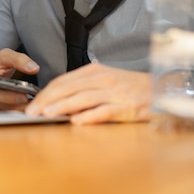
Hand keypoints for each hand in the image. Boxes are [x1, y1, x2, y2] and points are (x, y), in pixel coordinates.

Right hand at [0, 48, 39, 110]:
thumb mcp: (2, 57)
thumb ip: (18, 60)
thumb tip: (34, 68)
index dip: (10, 97)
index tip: (25, 95)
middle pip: (7, 108)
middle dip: (23, 105)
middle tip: (38, 101)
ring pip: (15, 113)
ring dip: (28, 108)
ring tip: (42, 102)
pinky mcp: (6, 113)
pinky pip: (18, 113)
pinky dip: (29, 109)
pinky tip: (40, 104)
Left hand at [24, 63, 151, 124]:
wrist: (161, 89)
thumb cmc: (131, 86)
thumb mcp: (106, 80)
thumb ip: (85, 87)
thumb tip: (60, 99)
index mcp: (96, 71)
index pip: (64, 80)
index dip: (46, 92)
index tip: (32, 104)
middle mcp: (103, 79)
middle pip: (69, 88)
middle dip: (48, 100)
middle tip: (32, 111)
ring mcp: (114, 93)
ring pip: (83, 98)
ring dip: (63, 106)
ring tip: (47, 114)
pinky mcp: (125, 107)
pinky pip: (104, 111)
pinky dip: (89, 116)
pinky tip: (76, 122)